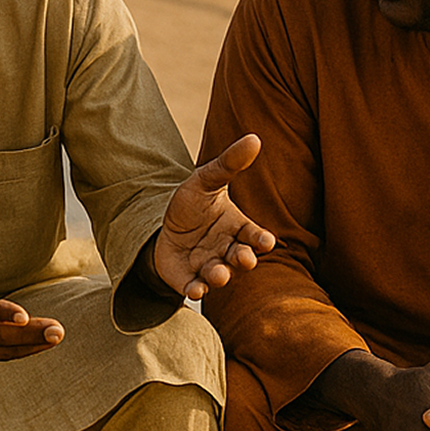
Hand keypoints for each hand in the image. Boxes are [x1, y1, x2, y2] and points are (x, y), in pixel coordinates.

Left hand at [152, 134, 275, 299]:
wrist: (163, 225)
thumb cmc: (193, 204)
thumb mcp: (206, 180)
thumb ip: (228, 164)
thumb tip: (254, 138)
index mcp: (237, 228)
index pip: (254, 236)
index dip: (261, 240)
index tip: (266, 241)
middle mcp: (227, 251)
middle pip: (241, 259)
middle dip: (244, 260)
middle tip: (244, 259)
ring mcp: (209, 267)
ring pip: (220, 276)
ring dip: (220, 276)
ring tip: (219, 274)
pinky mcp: (189, 280)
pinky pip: (196, 289)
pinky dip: (197, 292)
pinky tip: (195, 291)